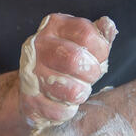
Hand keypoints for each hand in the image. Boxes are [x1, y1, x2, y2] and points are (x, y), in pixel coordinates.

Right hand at [18, 13, 116, 127]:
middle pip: (75, 59)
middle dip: (92, 72)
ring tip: (78, 90)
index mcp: (55, 25)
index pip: (86, 33)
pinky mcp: (28, 99)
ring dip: (81, 93)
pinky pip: (59, 111)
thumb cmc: (68, 62)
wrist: (34, 86)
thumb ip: (100, 35)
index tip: (98, 57)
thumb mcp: (85, 44)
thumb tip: (108, 24)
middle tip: (90, 76)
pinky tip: (63, 102)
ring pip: (70, 90)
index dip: (101, 50)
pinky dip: (67, 111)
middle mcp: (38, 44)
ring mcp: (30, 71)